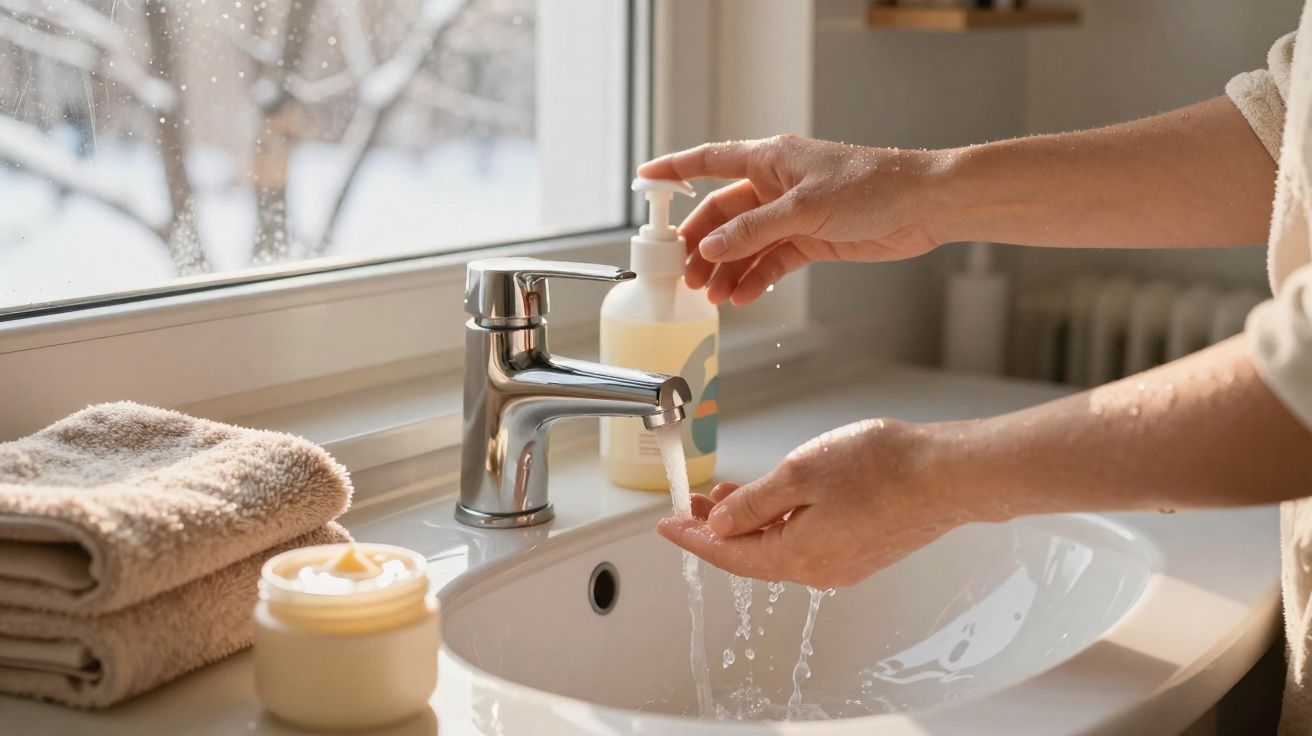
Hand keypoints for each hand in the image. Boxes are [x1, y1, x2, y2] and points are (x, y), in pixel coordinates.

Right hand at [637, 135, 946, 305]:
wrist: (923, 205)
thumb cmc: (872, 186)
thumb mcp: (805, 208)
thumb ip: (755, 230)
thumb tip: (713, 247)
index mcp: (770, 160)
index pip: (710, 161)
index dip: (675, 170)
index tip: (644, 180)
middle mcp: (776, 185)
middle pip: (722, 214)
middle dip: (702, 244)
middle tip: (685, 274)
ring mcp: (791, 214)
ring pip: (744, 243)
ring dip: (727, 268)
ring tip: (712, 295)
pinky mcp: (810, 239)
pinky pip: (770, 261)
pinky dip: (755, 278)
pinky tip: (742, 297)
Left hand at [660, 419, 979, 588]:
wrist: (947, 476)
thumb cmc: (883, 469)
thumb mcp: (799, 474)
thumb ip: (753, 504)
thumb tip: (719, 526)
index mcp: (796, 556)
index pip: (726, 554)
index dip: (691, 538)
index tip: (666, 525)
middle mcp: (819, 570)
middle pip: (751, 554)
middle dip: (717, 528)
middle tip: (693, 502)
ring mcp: (844, 563)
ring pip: (779, 547)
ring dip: (749, 522)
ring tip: (728, 494)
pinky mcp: (864, 551)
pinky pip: (807, 543)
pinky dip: (780, 523)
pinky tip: (777, 500)